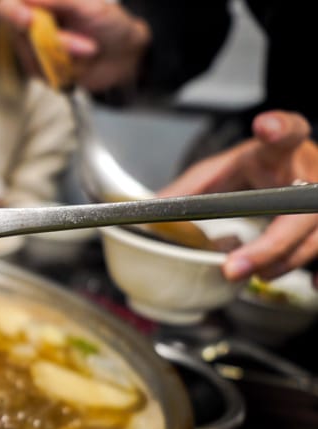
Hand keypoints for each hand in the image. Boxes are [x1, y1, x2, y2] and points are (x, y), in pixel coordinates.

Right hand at [0, 0, 150, 91]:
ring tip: (90, 49)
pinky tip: (80, 62)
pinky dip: (63, 67)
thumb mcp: (90, 7)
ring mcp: (32, 49)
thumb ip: (61, 0)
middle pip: (16, 31)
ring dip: (64, 52)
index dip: (11, 12)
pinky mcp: (39, 71)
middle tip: (82, 44)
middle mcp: (30, 23)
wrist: (123, 56)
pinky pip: (42, 72)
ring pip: (32, 54)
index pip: (7, 5)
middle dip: (51, 38)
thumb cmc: (109, 24)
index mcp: (40, 2)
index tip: (26, 19)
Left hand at [158, 111, 317, 283]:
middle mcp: (310, 173)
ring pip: (312, 239)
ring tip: (244, 273)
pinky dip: (307, 272)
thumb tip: (146, 212)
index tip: (266, 127)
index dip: (279, 129)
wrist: (292, 175)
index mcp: (278, 153)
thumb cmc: (256, 172)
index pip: (287, 132)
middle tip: (233, 266)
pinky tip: (300, 283)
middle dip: (270, 244)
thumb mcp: (219, 173)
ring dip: (278, 263)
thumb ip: (187, 190)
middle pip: (303, 207)